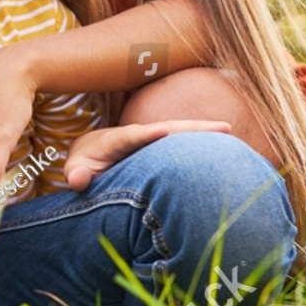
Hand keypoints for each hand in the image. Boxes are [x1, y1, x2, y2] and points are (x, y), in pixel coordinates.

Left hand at [62, 119, 231, 191]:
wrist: (92, 155)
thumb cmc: (84, 164)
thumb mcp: (76, 169)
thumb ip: (76, 173)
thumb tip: (78, 179)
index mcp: (116, 140)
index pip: (132, 135)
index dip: (146, 133)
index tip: (163, 131)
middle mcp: (139, 135)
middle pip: (168, 128)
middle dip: (191, 127)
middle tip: (221, 126)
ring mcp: (152, 140)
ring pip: (180, 134)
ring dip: (204, 132)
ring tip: (230, 130)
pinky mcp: (161, 147)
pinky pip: (183, 144)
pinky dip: (202, 143)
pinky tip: (225, 145)